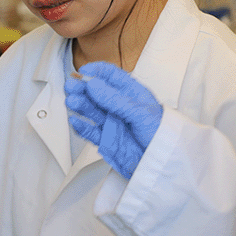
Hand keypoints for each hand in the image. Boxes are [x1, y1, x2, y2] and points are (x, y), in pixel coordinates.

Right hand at [64, 61, 163, 178]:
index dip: (96, 71)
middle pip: (96, 92)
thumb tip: (94, 85)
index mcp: (131, 94)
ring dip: (80, 105)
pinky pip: (90, 132)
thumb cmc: (161, 135)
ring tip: (72, 101)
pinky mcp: (106, 140)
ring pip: (91, 110)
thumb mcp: (141, 113)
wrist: (164, 164)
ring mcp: (112, 123)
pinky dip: (82, 127)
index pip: (111, 75)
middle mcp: (119, 106)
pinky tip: (76, 121)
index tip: (84, 70)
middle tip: (72, 86)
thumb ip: (116, 100)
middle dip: (82, 87)